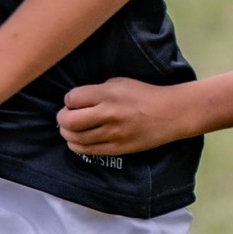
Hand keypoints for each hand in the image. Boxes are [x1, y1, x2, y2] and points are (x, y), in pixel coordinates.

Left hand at [58, 77, 188, 156]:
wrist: (170, 114)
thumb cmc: (144, 95)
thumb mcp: (119, 83)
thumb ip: (95, 91)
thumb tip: (74, 102)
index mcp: (108, 94)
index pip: (72, 99)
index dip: (69, 100)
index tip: (74, 101)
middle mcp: (108, 114)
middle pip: (69, 121)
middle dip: (62, 119)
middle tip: (65, 116)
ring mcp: (113, 134)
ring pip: (76, 138)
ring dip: (67, 134)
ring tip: (70, 129)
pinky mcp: (117, 149)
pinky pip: (89, 151)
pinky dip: (77, 145)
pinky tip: (77, 140)